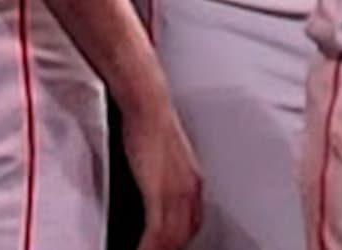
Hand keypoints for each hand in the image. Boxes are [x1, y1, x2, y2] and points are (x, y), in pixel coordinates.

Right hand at [123, 108, 202, 249]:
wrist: (148, 106)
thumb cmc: (150, 126)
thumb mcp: (163, 160)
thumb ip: (164, 182)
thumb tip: (156, 199)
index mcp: (194, 183)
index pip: (191, 224)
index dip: (179, 241)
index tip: (169, 247)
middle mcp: (191, 190)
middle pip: (184, 235)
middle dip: (171, 249)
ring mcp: (178, 192)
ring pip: (173, 238)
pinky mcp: (161, 193)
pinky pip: (157, 234)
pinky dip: (149, 248)